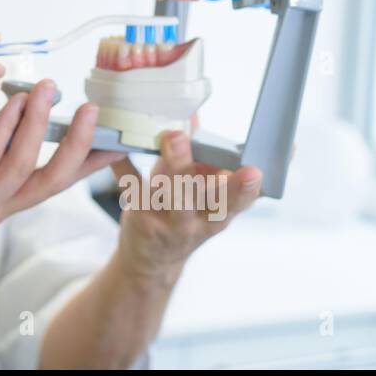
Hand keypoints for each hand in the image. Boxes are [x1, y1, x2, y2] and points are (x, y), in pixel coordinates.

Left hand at [0, 83, 123, 244]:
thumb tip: (13, 94)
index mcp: (0, 194)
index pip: (55, 175)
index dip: (88, 158)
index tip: (120, 140)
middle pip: (52, 178)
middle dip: (77, 144)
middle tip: (92, 108)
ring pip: (24, 166)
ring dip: (41, 125)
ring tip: (50, 91)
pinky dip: (5, 130)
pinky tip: (12, 101)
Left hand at [112, 130, 263, 281]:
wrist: (152, 261)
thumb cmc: (184, 217)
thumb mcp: (204, 195)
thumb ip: (206, 159)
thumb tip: (196, 114)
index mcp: (220, 213)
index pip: (242, 201)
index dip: (251, 187)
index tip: (259, 171)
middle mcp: (199, 221)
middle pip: (214, 201)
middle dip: (227, 184)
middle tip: (240, 165)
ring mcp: (169, 220)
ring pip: (176, 194)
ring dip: (176, 165)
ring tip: (175, 138)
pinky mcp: (141, 216)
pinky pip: (133, 187)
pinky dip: (124, 167)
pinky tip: (116, 150)